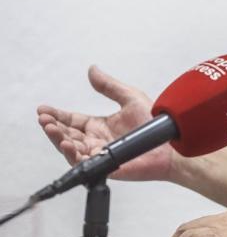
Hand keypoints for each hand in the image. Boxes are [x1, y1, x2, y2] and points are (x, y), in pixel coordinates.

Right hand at [37, 65, 173, 180]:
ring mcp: (100, 155)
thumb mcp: (129, 98)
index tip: (43, 109)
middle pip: (67, 135)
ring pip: (71, 150)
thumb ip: (109, 86)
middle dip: (52, 127)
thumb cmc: (155, 124)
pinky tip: (68, 145)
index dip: (57, 115)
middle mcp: (96, 141)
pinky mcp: (106, 166)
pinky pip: (85, 164)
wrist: (172, 143)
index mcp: (100, 126)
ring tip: (52, 129)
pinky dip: (73, 156)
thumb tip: (92, 70)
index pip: (72, 120)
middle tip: (44, 119)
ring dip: (58, 140)